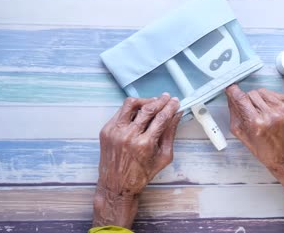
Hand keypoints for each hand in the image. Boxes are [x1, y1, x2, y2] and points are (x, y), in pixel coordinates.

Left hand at [93, 93, 181, 227]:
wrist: (116, 185)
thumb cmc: (141, 175)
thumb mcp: (163, 157)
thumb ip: (170, 134)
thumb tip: (176, 115)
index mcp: (144, 144)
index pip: (161, 118)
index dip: (170, 107)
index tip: (175, 102)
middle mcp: (128, 136)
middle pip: (147, 109)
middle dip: (160, 101)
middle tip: (166, 98)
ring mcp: (115, 132)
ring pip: (130, 105)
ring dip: (144, 101)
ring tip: (152, 102)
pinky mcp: (106, 130)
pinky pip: (120, 112)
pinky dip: (131, 110)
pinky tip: (138, 112)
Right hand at [225, 84, 283, 186]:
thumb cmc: (266, 150)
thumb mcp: (242, 135)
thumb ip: (234, 113)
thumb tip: (230, 96)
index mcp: (257, 123)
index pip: (241, 98)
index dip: (234, 91)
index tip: (231, 88)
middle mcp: (272, 114)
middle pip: (252, 93)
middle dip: (249, 100)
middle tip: (252, 112)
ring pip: (263, 91)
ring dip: (261, 99)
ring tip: (264, 113)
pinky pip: (276, 93)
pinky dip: (272, 100)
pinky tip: (274, 112)